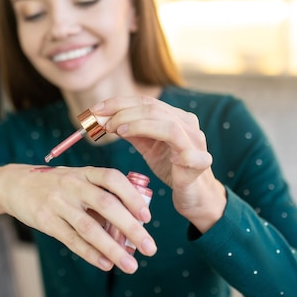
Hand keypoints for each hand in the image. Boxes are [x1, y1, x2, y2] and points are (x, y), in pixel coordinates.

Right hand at [0, 164, 156, 273]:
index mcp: (84, 172)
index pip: (112, 179)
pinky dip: (90, 253)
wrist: (14, 184)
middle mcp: (72, 185)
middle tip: (150, 247)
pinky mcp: (46, 221)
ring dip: (113, 248)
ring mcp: (58, 203)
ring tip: (131, 265)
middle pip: (106, 204)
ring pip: (89, 227)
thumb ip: (100, 194)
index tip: (147, 217)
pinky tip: (106, 264)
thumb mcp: (77, 178)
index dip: (132, 196)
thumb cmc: (56, 184)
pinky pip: (71, 240)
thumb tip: (130, 222)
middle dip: (131, 227)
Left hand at [91, 96, 225, 231]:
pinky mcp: (200, 162)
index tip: (96, 109)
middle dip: (124, 113)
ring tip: (118, 131)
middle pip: (154, 109)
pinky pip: (187, 152)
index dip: (119, 103)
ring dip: (139, 125)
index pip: (146, 102)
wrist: (193, 195)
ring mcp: (196, 142)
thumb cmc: (170, 168)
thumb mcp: (147, 146)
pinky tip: (162, 156)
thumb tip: (104, 119)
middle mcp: (188, 124)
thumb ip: (131, 131)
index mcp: (175, 116)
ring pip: (169, 126)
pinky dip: (174, 151)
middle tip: (104, 123)